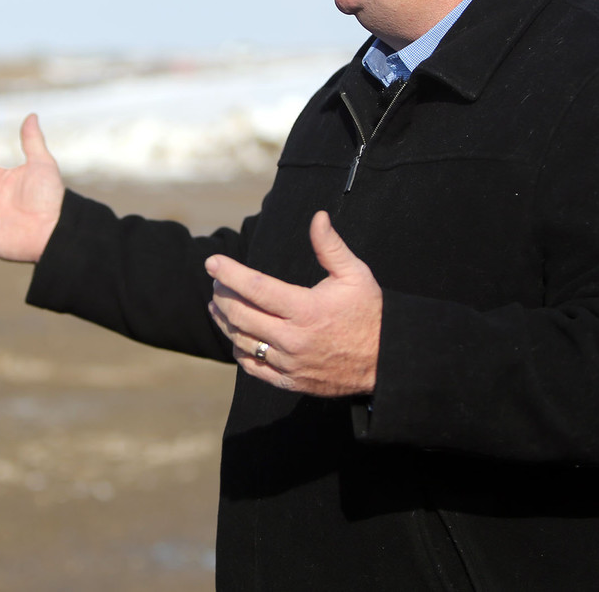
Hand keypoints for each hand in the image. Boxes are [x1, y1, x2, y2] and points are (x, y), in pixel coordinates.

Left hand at [207, 211, 381, 396]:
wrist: (387, 361)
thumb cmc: (369, 313)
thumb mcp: (355, 274)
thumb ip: (330, 246)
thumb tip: (317, 216)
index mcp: (307, 309)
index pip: (256, 288)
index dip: (230, 273)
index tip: (212, 262)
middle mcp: (294, 339)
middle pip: (241, 315)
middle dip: (222, 295)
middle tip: (216, 281)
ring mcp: (290, 363)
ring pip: (242, 341)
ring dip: (224, 321)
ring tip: (217, 304)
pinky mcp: (291, 381)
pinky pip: (253, 368)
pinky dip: (239, 350)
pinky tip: (236, 336)